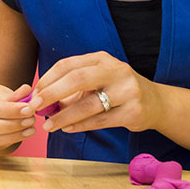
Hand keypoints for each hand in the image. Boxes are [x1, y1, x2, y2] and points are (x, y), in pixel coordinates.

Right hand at [0, 82, 35, 154]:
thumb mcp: (1, 92)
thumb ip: (14, 95)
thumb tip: (28, 91)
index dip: (10, 110)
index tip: (28, 110)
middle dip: (12, 125)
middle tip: (30, 120)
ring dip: (12, 136)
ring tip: (29, 129)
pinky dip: (8, 142)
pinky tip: (20, 135)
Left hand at [30, 52, 165, 134]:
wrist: (155, 103)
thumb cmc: (117, 90)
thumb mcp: (97, 81)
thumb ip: (71, 88)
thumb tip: (41, 100)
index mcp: (102, 59)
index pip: (68, 65)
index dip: (47, 79)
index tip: (33, 93)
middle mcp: (116, 71)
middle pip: (77, 79)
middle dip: (52, 93)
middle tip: (35, 106)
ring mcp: (127, 91)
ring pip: (88, 105)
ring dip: (64, 117)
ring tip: (48, 126)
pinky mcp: (133, 111)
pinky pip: (100, 121)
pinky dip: (80, 126)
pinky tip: (67, 129)